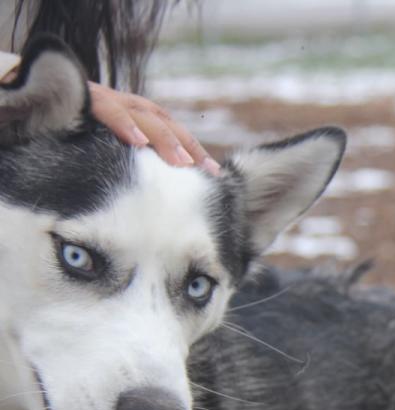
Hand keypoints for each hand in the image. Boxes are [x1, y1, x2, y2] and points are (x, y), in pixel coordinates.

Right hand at [88, 82, 220, 174]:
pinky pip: (109, 110)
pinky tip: (137, 142)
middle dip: (189, 147)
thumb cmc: (76, 128)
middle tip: (208, 171)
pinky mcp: (89, 98)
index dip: (195, 150)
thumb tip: (158, 185)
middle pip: (167, 124)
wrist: (38, 98)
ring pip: (145, 117)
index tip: (216, 174)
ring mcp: (111, 99)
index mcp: (139, 116)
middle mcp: (130, 105)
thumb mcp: (109, 144)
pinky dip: (124, 125)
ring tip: (182, 162)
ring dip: (165, 140)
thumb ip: (132, 157)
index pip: (175, 132)